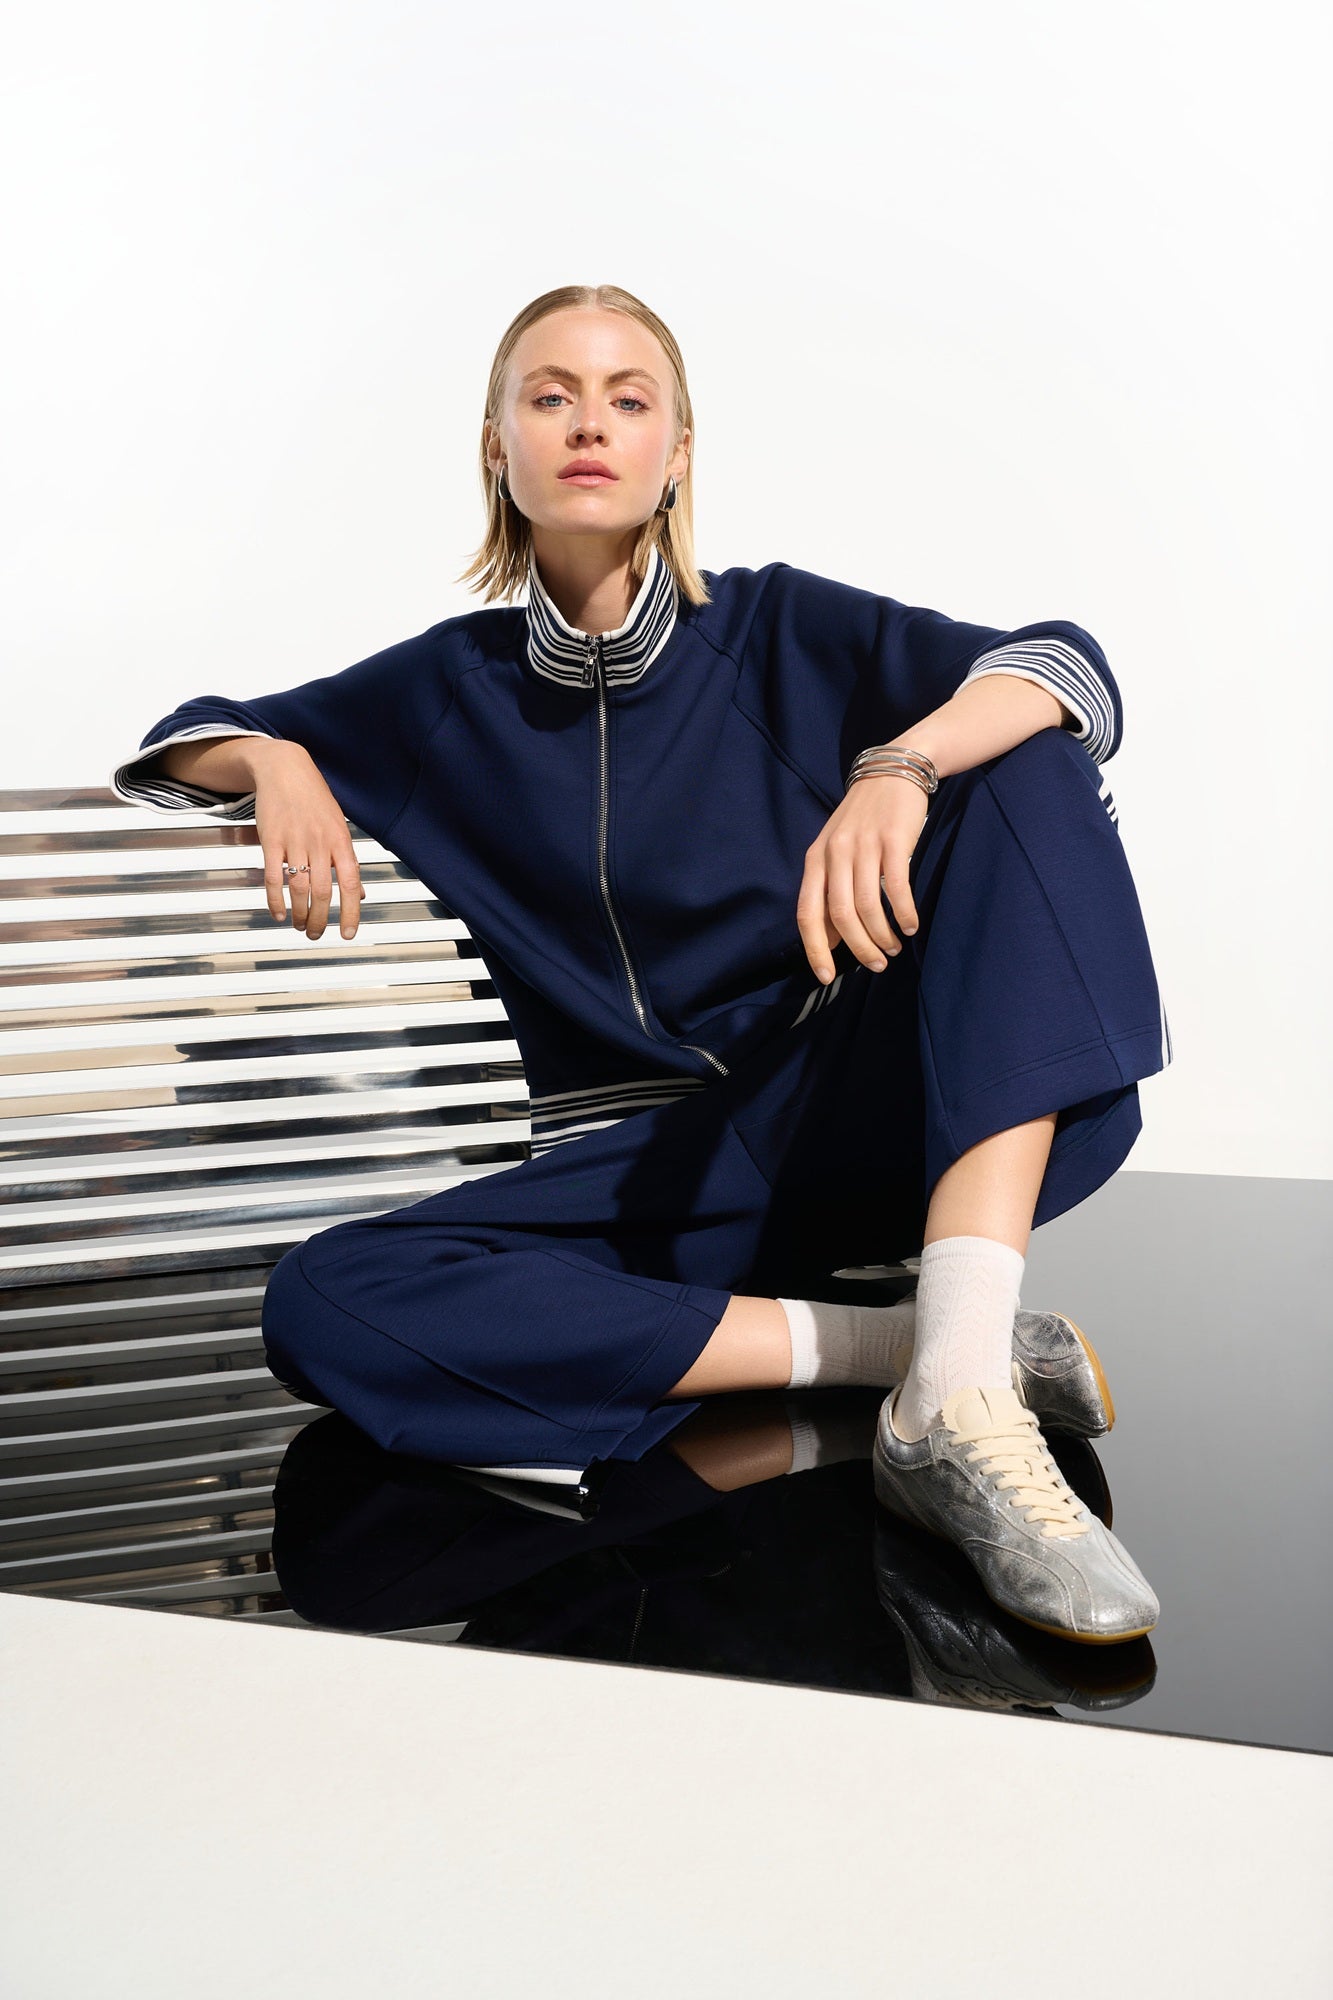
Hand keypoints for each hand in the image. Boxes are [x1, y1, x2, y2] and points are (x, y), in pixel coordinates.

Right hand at [251, 741, 365, 940]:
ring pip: (299, 889)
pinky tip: (278, 913)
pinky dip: (275, 900)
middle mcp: (320, 843)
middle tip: (316, 934)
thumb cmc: (314, 798)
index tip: (348, 933)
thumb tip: (360, 893)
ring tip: (299, 926)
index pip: (351, 884)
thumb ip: (347, 861)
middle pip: (323, 892)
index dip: (351, 912)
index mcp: (341, 841)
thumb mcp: (338, 826)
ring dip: (299, 914)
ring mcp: (295, 841)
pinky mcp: (271, 840)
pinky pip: (273, 877)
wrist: (285, 768)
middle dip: (320, 920)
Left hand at [796, 773, 927, 981]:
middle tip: (876, 965)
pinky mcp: (893, 840)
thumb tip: (829, 940)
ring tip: (894, 948)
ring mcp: (864, 846)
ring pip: (868, 905)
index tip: (827, 977)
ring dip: (882, 935)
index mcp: (815, 859)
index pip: (808, 913)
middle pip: (840, 915)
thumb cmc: (864, 820)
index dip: (815, 949)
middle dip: (859, 948)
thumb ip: (830, 890)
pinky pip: (896, 888)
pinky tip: (910, 925)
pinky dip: (903, 913)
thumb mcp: (837, 851)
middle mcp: (835, 853)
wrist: (893, 772)